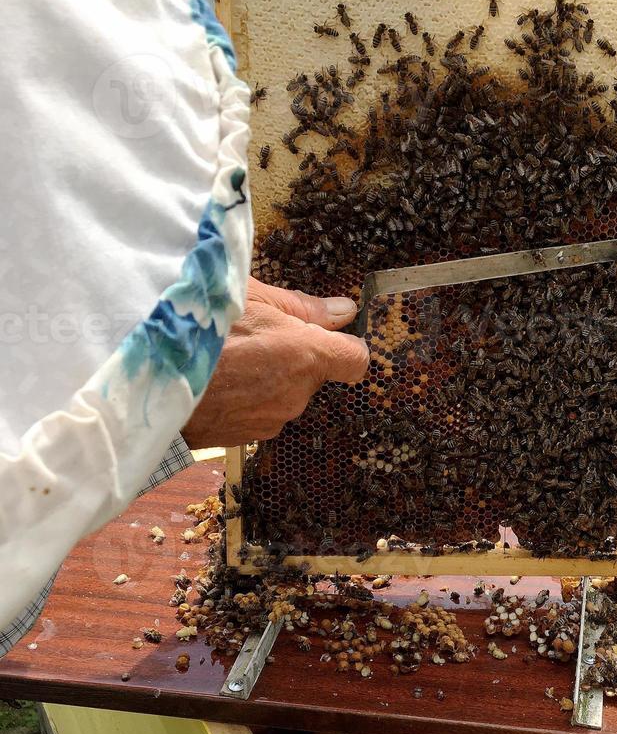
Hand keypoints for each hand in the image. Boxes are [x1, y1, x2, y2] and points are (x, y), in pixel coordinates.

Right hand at [182, 277, 369, 447]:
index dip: (344, 347)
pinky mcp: (243, 438)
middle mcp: (295, 395)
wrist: (144, 374)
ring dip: (265, 379)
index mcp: (306, 356)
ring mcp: (270, 421)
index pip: (355, 360)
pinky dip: (244, 399)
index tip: (327, 335)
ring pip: (283, 395)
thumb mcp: (251, 294)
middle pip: (312, 376)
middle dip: (292, 358)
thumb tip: (344, 310)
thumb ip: (303, 307)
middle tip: (253, 336)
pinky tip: (215, 382)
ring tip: (226, 359)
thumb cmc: (197, 323)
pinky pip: (257, 413)